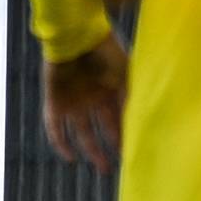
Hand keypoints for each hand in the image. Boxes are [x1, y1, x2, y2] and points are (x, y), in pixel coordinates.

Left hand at [42, 32, 127, 174]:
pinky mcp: (55, 102)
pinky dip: (60, 143)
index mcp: (111, 91)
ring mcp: (73, 102)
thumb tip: (145, 122)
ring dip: (91, 150)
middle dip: (112, 146)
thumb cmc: (106, 50)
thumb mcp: (127, 75)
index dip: (127, 135)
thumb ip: (133, 97)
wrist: (76, 35)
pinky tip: (70, 158)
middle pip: (102, 128)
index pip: (120, 119)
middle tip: (122, 164)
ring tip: (102, 166)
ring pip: (82, 133)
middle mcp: (93, 99)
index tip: (137, 151)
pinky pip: (55, 128)